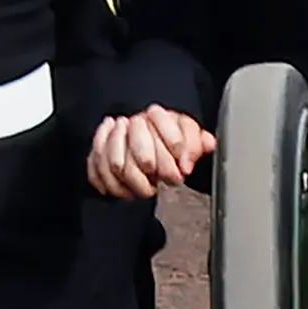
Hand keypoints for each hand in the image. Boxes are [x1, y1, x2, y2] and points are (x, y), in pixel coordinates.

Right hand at [87, 107, 212, 198]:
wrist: (145, 137)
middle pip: (142, 152)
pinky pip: (99, 172)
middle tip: (171, 180)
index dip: (180, 152)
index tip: (185, 169)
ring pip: (118, 165)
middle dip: (161, 171)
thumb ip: (199, 140)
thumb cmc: (169, 139)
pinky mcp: (98, 152)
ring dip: (137, 183)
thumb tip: (208, 143)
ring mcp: (113, 138)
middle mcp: (133, 122)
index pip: (167, 131)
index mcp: (157, 115)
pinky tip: (127, 193)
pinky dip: (114, 187)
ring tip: (149, 190)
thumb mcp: (189, 136)